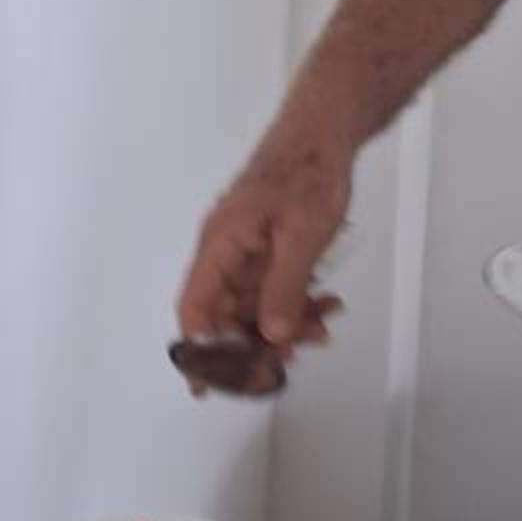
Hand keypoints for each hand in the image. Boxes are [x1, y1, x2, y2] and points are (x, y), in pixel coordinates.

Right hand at [178, 117, 353, 360]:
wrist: (325, 134)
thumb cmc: (308, 172)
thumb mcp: (301, 235)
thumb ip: (283, 289)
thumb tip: (270, 335)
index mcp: (220, 244)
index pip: (196, 308)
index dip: (197, 351)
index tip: (205, 386)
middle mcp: (226, 251)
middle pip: (227, 314)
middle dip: (259, 340)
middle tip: (293, 355)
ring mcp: (247, 250)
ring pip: (255, 305)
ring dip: (286, 323)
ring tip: (322, 325)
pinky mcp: (267, 248)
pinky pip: (274, 289)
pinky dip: (297, 302)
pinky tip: (325, 305)